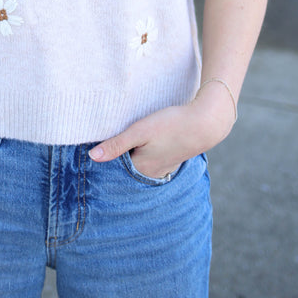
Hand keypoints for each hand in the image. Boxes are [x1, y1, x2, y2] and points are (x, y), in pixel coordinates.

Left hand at [88, 90, 233, 178]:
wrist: (205, 123)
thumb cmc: (171, 125)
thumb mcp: (140, 131)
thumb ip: (116, 144)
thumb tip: (92, 157)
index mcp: (141, 169)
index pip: (114, 168)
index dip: (106, 156)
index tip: (97, 146)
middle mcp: (151, 174)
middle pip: (127, 167)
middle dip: (118, 157)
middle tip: (109, 140)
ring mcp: (163, 168)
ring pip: (140, 163)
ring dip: (132, 154)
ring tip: (127, 141)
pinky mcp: (171, 159)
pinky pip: (152, 160)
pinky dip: (146, 153)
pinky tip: (146, 143)